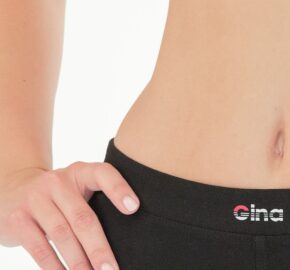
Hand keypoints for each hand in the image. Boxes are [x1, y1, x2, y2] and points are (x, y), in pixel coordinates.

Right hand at [0, 159, 139, 268]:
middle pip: (83, 217)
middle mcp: (58, 181)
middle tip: (111, 269)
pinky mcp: (18, 219)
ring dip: (78, 262)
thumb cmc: (58, 196)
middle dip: (98, 248)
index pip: (104, 174)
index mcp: (80, 171)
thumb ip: (96, 202)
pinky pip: (39, 248)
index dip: (119, 189)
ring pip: (62, 235)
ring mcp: (36, 199)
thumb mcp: (76, 189)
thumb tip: (127, 238)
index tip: (134, 208)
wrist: (13, 191)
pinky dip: (54, 267)